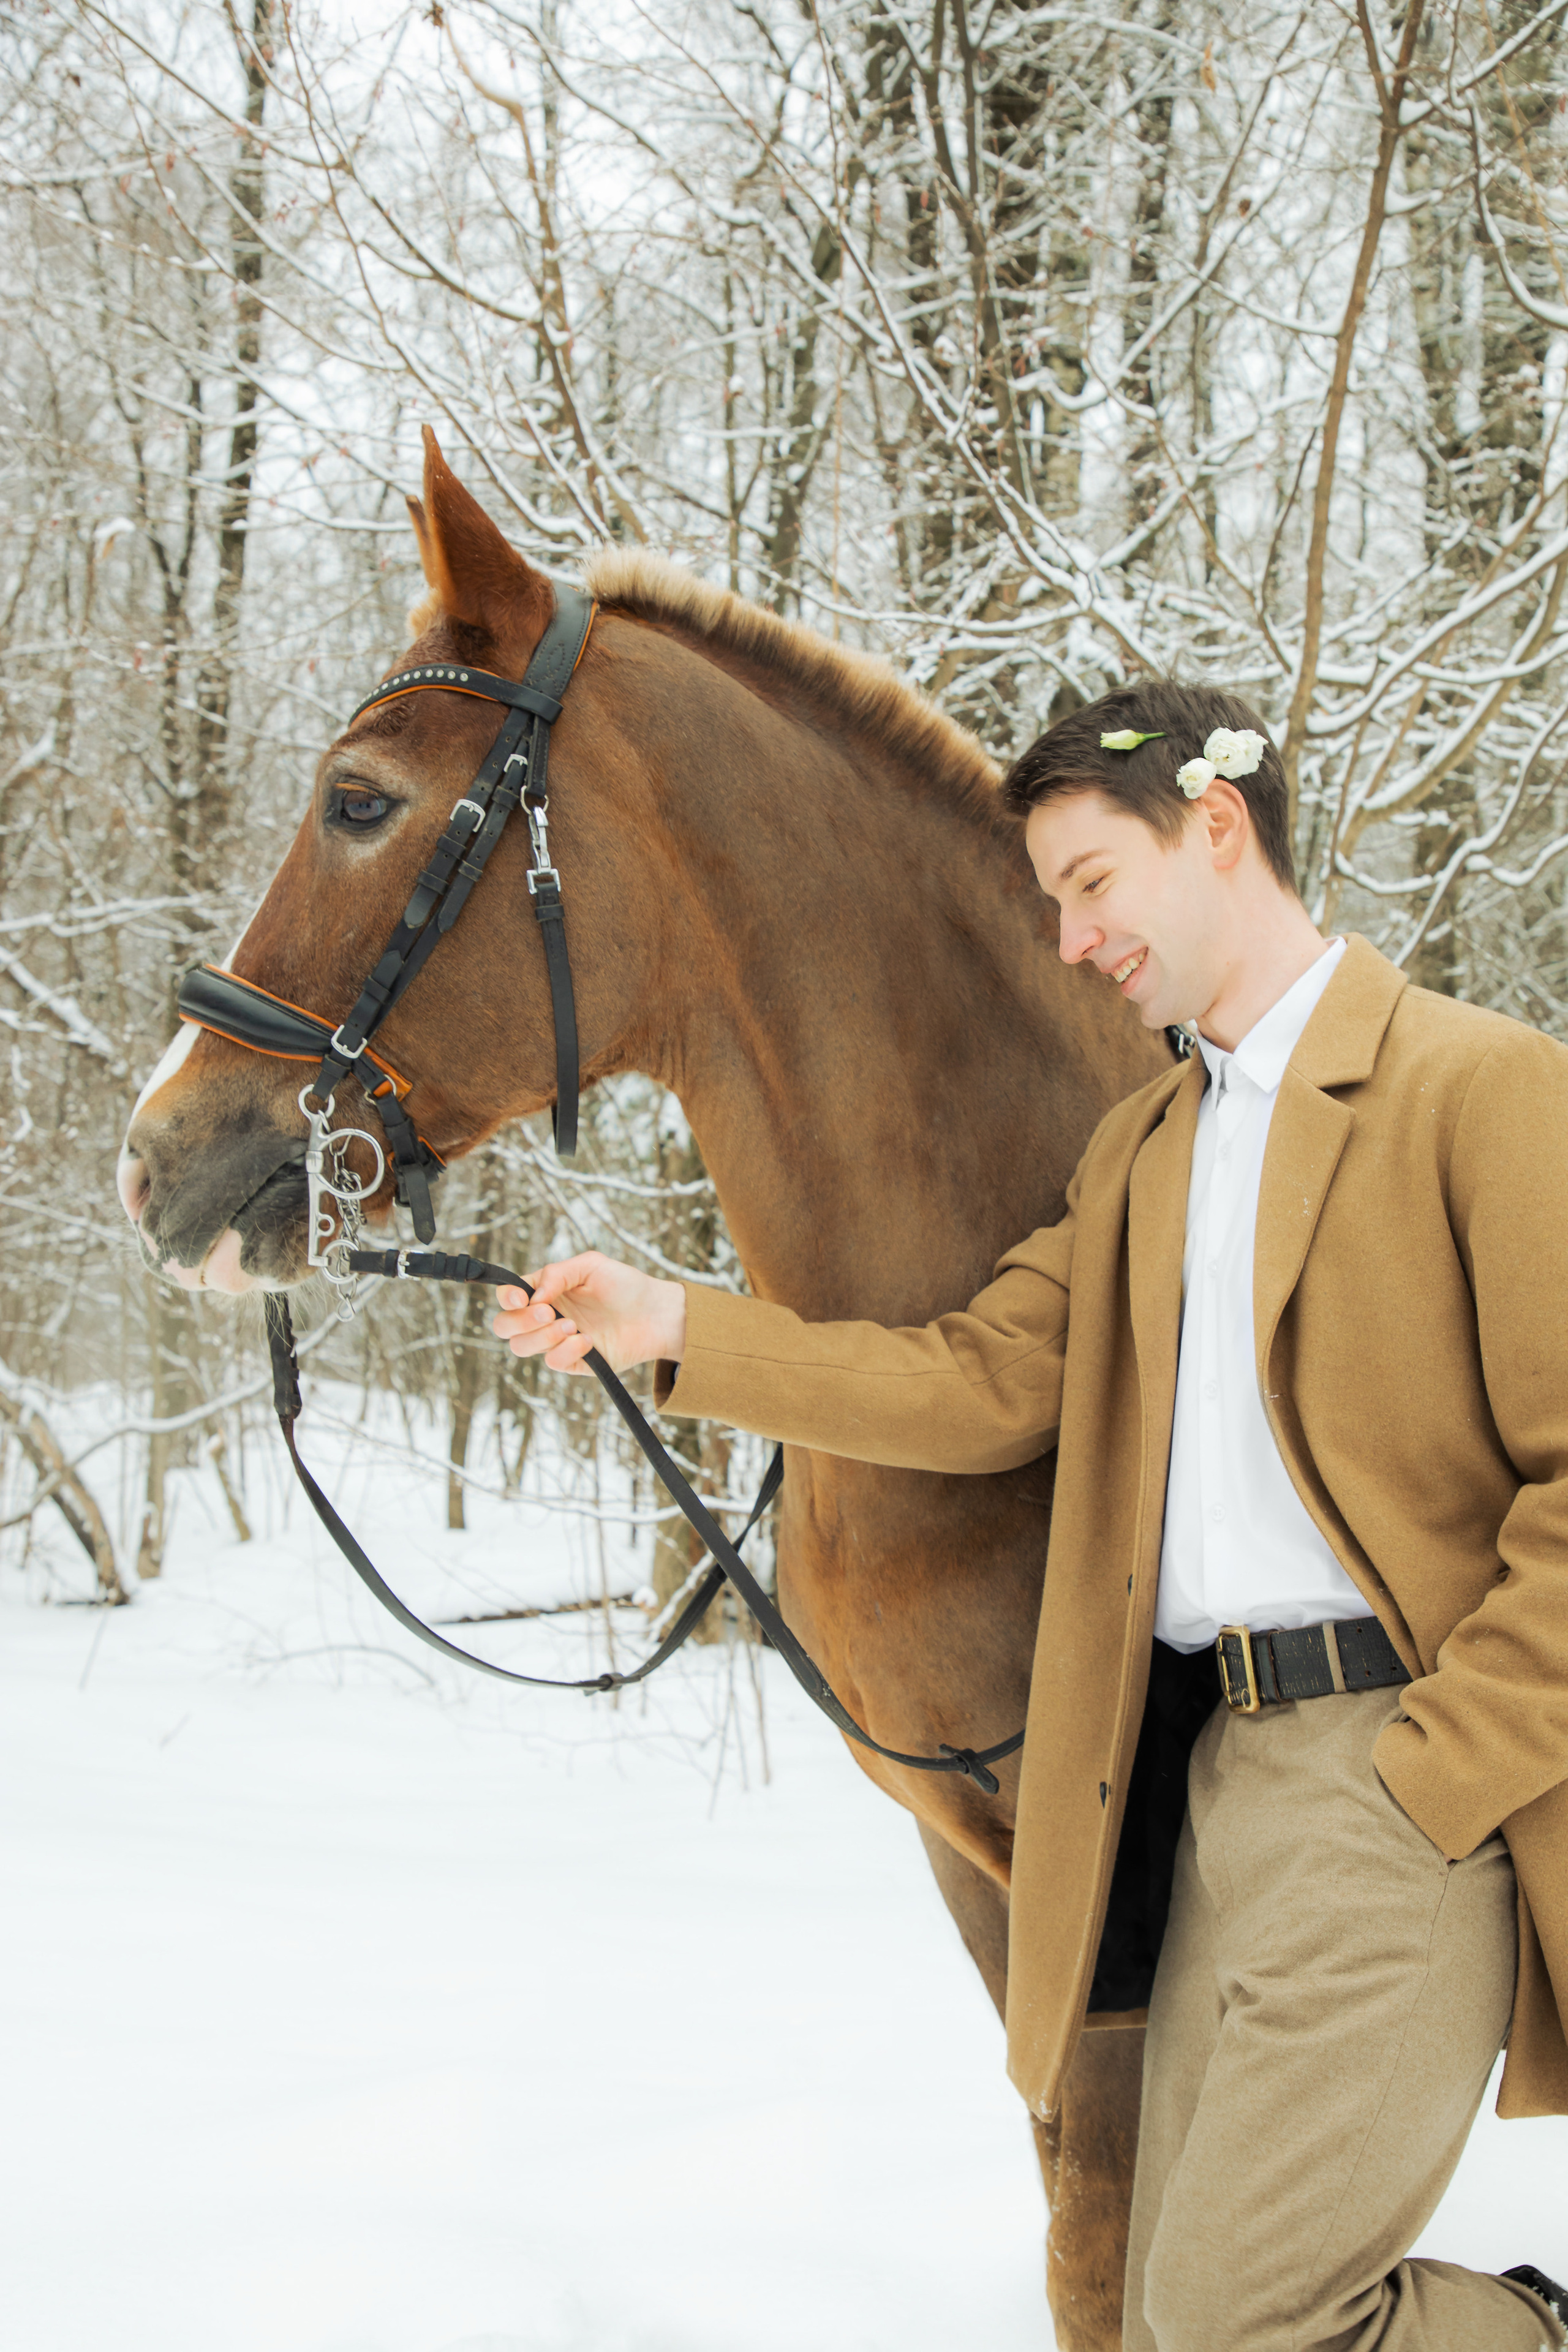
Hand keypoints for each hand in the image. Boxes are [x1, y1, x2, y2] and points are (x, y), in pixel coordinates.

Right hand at [491, 1250, 686, 1376]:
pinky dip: (565, 1351)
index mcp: (544, 1291)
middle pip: (504, 1326)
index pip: (508, 1297)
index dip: (506, 1298)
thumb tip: (533, 1297)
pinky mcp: (573, 1361)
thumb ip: (556, 1273)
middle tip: (548, 1313)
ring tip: (572, 1326)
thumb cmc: (624, 1285)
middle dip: (519, 1321)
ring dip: (542, 1336)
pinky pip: (553, 1363)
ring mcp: (557, 1341)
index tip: (523, 1299)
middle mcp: (545, 1317)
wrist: (656, 1313)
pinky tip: (588, 1342)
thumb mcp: (590, 1265)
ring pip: (522, 1347)